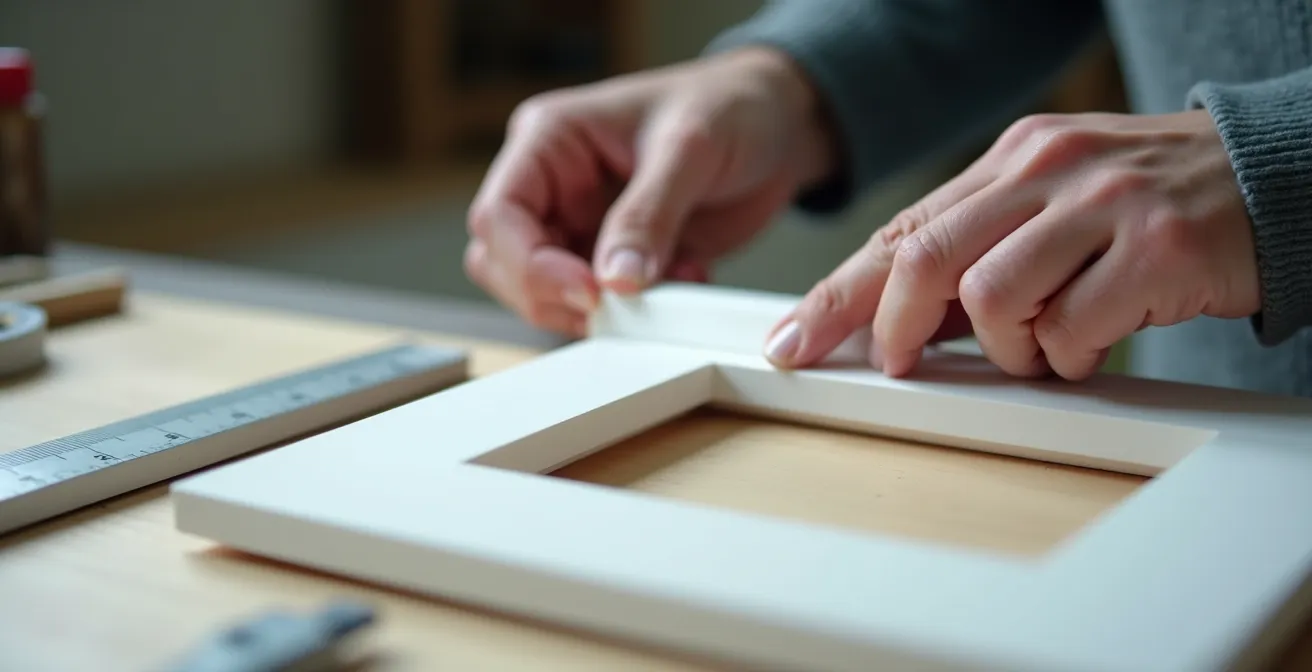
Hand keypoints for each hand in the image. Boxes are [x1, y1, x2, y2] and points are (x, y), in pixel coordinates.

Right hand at [465, 48, 834, 336]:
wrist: (780, 127)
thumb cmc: (730, 107)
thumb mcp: (690, 149)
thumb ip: (648, 214)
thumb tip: (614, 281)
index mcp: (549, 140)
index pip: (499, 215)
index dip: (531, 264)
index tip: (588, 291)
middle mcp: (553, 185)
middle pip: (504, 264)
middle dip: (554, 296)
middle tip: (616, 307)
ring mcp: (581, 225)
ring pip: (545, 293)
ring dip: (598, 310)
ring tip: (666, 283)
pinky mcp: (615, 258)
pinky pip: (602, 305)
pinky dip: (638, 312)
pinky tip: (687, 277)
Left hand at [764, 110, 1258, 379]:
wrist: (1274, 180)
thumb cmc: (1149, 204)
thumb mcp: (1054, 203)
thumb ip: (982, 245)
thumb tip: (901, 318)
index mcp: (1014, 157)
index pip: (903, 228)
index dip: (840, 292)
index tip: (795, 338)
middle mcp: (1048, 169)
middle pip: (925, 255)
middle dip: (892, 324)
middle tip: (894, 363)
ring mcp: (1103, 205)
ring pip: (993, 297)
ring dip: (1004, 347)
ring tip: (1040, 349)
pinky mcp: (1156, 250)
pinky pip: (1070, 328)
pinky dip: (1067, 356)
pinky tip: (1091, 347)